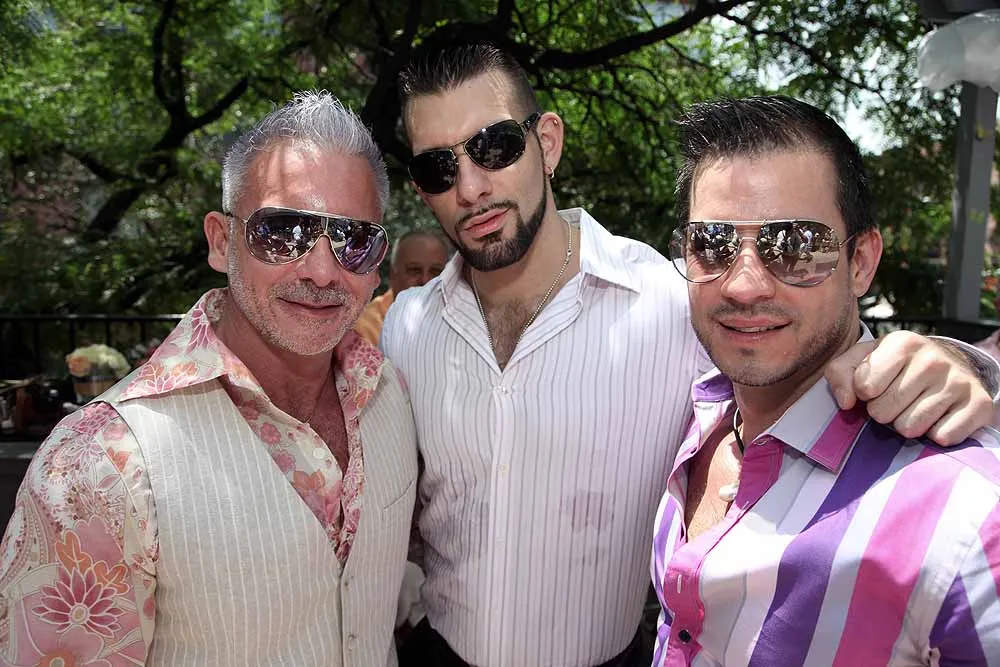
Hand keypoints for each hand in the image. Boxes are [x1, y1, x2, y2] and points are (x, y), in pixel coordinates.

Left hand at [825, 330, 993, 445]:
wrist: (948, 366)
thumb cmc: (895, 366)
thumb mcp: (862, 360)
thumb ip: (839, 374)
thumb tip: (846, 402)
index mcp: (902, 343)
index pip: (864, 386)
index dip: (864, 393)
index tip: (874, 386)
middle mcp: (933, 359)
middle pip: (883, 412)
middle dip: (884, 411)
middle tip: (896, 399)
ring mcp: (958, 381)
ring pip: (909, 428)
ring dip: (907, 424)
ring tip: (915, 406)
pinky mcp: (979, 404)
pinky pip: (941, 437)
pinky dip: (934, 433)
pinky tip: (938, 416)